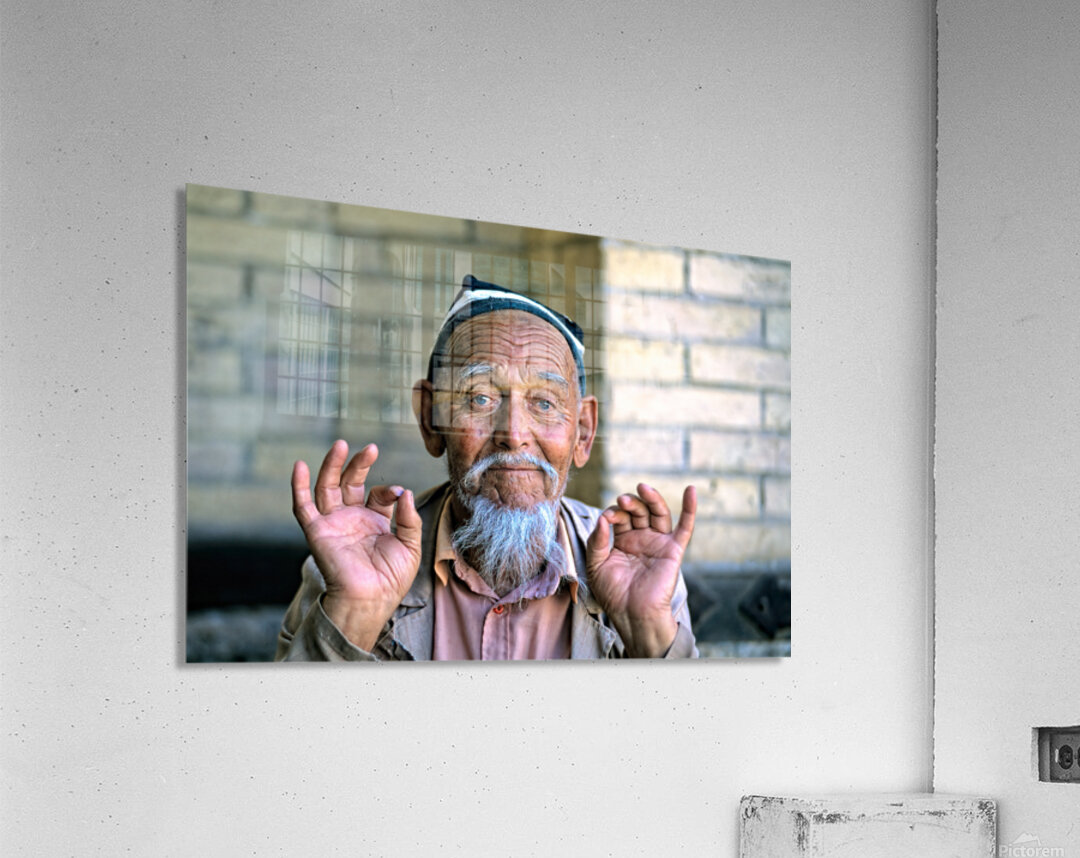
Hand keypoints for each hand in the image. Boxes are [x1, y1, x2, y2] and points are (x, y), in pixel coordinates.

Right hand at [291, 440, 421, 649]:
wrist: (371, 599)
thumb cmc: (391, 579)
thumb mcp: (410, 545)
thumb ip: (409, 518)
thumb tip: (405, 491)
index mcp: (374, 522)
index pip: (378, 495)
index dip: (388, 490)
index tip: (398, 494)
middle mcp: (352, 519)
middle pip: (350, 483)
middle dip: (359, 464)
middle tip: (371, 448)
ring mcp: (333, 523)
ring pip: (327, 487)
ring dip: (332, 465)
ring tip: (340, 444)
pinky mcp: (317, 531)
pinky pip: (303, 507)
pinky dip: (298, 486)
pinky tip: (299, 465)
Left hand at [585, 484, 695, 657]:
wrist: (633, 614)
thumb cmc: (613, 593)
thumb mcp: (596, 565)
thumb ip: (597, 541)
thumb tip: (602, 518)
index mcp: (623, 540)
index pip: (620, 517)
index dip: (614, 513)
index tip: (606, 520)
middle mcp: (642, 538)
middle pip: (639, 511)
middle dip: (631, 503)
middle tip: (622, 500)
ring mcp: (658, 543)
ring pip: (659, 513)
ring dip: (652, 499)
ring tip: (642, 488)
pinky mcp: (673, 550)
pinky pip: (685, 527)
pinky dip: (690, 508)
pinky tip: (691, 490)